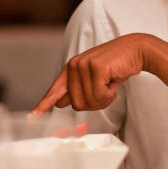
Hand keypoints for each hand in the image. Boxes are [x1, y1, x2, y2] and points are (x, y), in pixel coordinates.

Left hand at [32, 33, 151, 114]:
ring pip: (88, 101)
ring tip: (109, 84)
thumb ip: (77, 90)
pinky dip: (110, 95)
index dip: (43, 105)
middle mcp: (73, 66)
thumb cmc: (116, 66)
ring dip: (103, 99)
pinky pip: (99, 95)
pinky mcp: (95, 67)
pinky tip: (113, 83)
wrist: (135, 51)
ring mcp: (83, 65)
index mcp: (70, 69)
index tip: (32, 117)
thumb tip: (60, 103)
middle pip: (76, 104)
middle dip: (94, 103)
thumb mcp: (94, 78)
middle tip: (105, 91)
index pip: (54, 90)